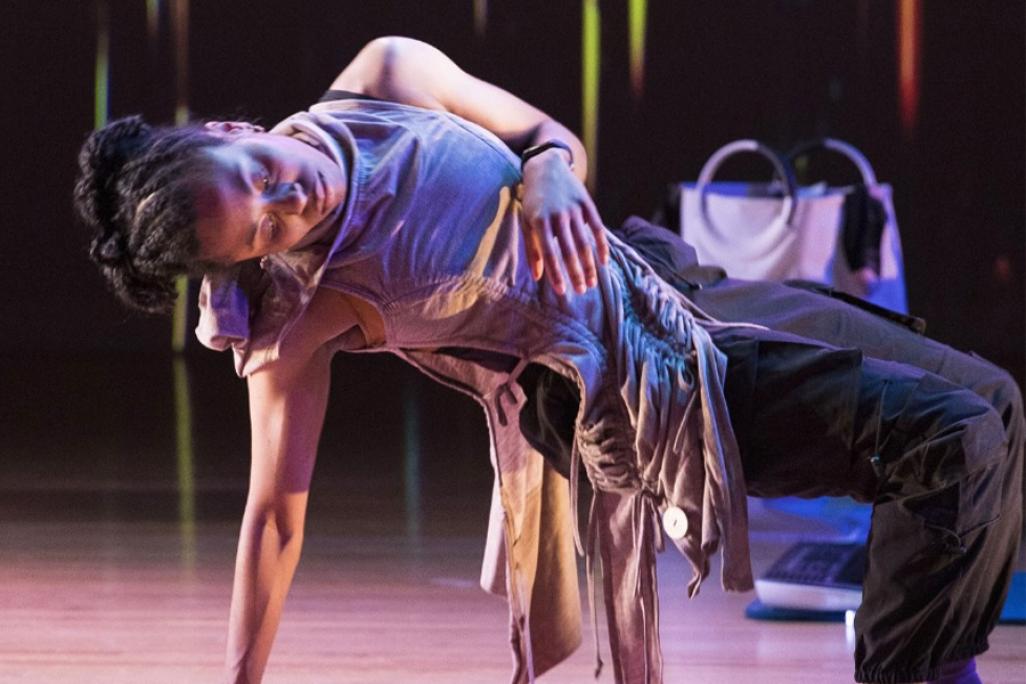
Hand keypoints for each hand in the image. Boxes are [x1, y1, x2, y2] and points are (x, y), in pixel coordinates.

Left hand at [519, 152, 609, 294]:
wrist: (546, 167)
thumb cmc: (534, 201)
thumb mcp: (527, 222)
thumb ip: (532, 249)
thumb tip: (537, 276)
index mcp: (540, 222)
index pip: (550, 254)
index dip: (556, 274)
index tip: (562, 292)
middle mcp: (558, 216)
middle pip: (570, 251)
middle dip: (576, 273)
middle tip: (582, 291)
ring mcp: (574, 209)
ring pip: (585, 242)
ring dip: (589, 265)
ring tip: (592, 282)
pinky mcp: (586, 204)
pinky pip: (597, 228)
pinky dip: (602, 246)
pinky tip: (604, 262)